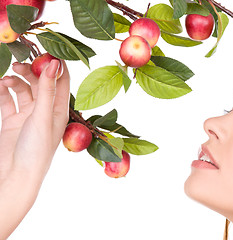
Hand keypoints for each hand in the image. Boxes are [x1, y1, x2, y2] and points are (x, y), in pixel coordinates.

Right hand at [0, 59, 69, 238]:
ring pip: (23, 89)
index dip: (55, 65)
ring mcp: (28, 115)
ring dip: (16, 80)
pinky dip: (3, 91)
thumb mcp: (43, 117)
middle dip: (31, 71)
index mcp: (59, 110)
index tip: (45, 48)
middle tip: (19, 64)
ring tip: (7, 77)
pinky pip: (8, 100)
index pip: (61, 81)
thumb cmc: (36, 150)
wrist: (15, 176)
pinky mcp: (12, 120)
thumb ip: (47, 90)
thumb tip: (54, 63)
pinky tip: (0, 86)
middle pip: (41, 83)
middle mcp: (46, 111)